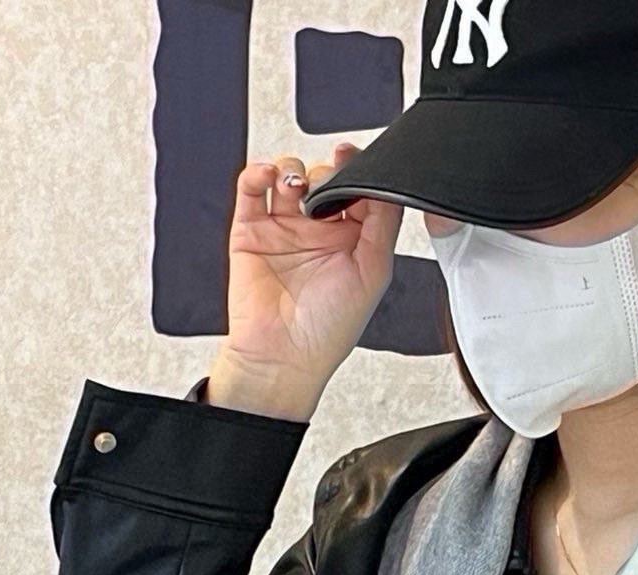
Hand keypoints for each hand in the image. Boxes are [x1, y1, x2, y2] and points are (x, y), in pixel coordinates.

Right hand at [210, 144, 402, 415]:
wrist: (284, 356)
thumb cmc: (330, 328)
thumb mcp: (374, 272)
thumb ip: (384, 223)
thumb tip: (386, 182)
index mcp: (349, 240)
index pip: (355, 188)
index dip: (355, 168)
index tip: (352, 156)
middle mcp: (317, 231)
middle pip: (321, 176)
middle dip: (326, 172)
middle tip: (326, 187)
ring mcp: (282, 228)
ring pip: (288, 174)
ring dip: (294, 169)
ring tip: (299, 189)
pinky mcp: (251, 229)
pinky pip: (252, 187)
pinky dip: (259, 171)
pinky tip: (270, 175)